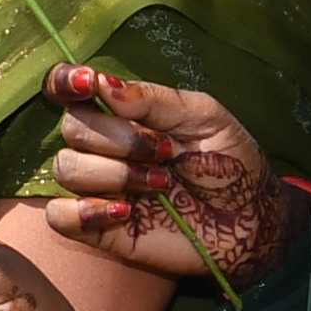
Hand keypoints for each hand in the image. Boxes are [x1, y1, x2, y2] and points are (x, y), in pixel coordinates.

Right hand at [33, 67, 299, 283]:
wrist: (251, 219)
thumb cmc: (230, 162)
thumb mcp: (204, 117)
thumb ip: (155, 100)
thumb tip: (102, 84)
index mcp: (123, 114)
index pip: (68, 89)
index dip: (63, 81)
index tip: (86, 85)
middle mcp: (103, 147)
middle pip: (73, 128)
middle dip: (118, 138)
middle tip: (164, 152)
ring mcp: (98, 187)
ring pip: (66, 169)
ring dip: (113, 174)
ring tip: (160, 184)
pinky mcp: (98, 228)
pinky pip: (59, 216)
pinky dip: (83, 211)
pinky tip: (124, 212)